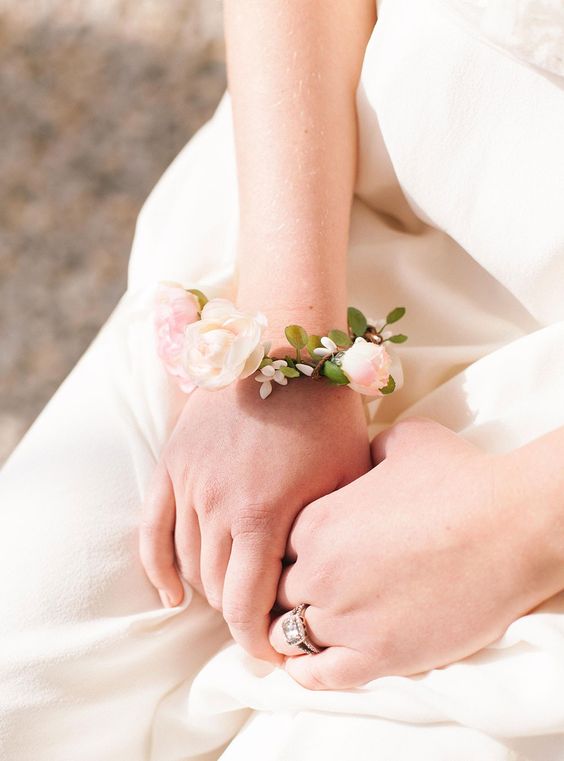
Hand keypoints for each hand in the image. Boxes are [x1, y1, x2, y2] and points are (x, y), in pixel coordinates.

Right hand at [139, 371, 370, 660]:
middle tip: (260, 621)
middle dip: (238, 615)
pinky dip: (157, 566)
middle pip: (216, 587)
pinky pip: (151, 528)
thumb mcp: (346, 474)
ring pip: (187, 562)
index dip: (257, 639)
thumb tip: (324, 579)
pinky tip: (169, 592)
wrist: (283, 347)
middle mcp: (217, 505)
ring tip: (231, 597)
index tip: (273, 651)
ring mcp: (189, 483)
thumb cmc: (326, 411)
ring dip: (208, 589)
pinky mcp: (173, 464)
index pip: (245, 605)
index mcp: (262, 514)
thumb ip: (328, 531)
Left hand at [270, 417, 563, 687]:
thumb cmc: (461, 478)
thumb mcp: (403, 441)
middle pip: (277, 592)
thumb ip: (367, 449)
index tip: (301, 559)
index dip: (286, 555)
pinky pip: (318, 676)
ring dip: (295, 632)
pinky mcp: (377, 656)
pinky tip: (309, 665)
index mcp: (316, 520)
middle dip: (287, 593)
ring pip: (290, 635)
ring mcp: (345, 616)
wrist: (511, 526)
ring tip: (307, 630)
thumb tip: (362, 454)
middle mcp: (319, 570)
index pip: (272, 549)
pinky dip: (307, 673)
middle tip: (305, 595)